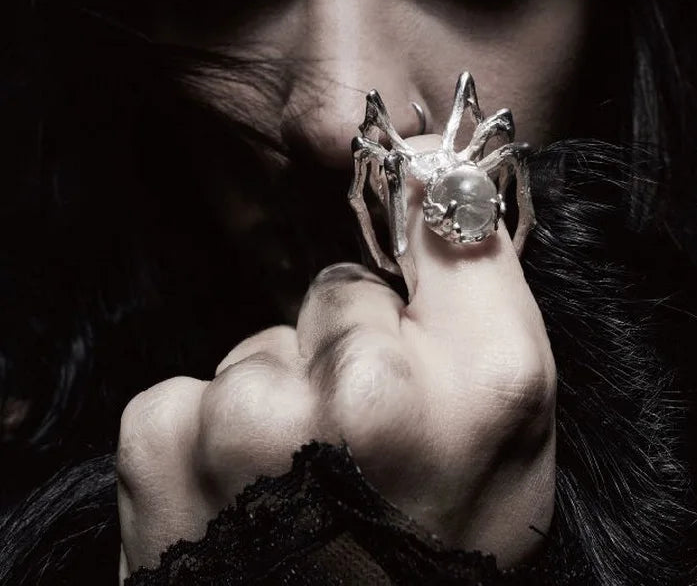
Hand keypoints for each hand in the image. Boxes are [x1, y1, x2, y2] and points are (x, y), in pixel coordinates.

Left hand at [117, 136, 556, 579]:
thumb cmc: (435, 559)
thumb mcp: (512, 440)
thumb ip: (480, 302)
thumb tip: (426, 171)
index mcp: (482, 381)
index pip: (443, 212)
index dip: (423, 209)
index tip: (413, 211)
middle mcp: (369, 390)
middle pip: (339, 287)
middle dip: (348, 348)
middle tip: (362, 440)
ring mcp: (256, 417)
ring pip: (265, 346)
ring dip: (280, 402)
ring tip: (300, 488)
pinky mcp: (162, 442)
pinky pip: (196, 388)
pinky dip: (212, 436)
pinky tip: (242, 499)